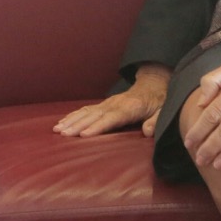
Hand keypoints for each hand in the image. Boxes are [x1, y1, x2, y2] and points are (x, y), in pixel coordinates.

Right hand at [54, 63, 171, 137]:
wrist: (154, 85)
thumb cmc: (159, 102)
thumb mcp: (163, 111)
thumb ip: (155, 121)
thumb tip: (148, 132)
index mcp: (130, 108)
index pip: (111, 119)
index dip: (97, 127)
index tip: (84, 135)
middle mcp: (115, 104)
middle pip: (94, 115)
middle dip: (77, 125)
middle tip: (63, 134)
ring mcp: (108, 103)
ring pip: (86, 112)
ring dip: (71, 120)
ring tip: (58, 129)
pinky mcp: (104, 104)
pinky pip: (86, 109)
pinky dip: (73, 115)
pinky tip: (63, 122)